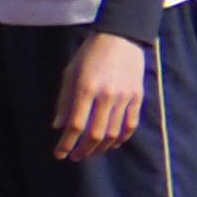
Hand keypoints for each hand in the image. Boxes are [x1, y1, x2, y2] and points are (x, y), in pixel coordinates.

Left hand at [57, 28, 150, 157]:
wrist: (120, 38)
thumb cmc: (89, 54)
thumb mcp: (70, 73)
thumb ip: (64, 100)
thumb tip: (58, 126)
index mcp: (86, 88)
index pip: (76, 124)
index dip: (67, 143)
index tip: (60, 154)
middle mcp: (106, 96)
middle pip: (96, 133)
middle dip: (83, 150)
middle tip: (75, 157)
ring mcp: (125, 98)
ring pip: (114, 133)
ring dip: (101, 147)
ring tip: (91, 153)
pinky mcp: (138, 98)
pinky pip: (131, 125)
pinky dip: (121, 139)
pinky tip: (112, 144)